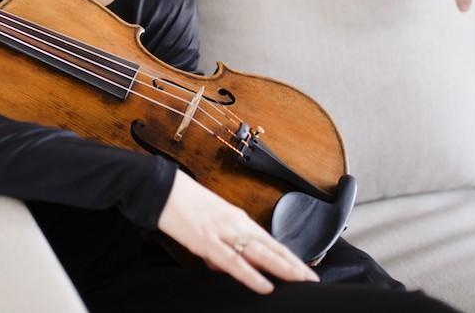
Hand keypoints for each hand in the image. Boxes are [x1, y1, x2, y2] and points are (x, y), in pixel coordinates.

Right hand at [156, 169, 318, 293]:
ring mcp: (223, 232)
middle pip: (271, 247)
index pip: (270, 241)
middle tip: (312, 279)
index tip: (306, 269)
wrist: (162, 189)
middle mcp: (236, 223)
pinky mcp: (207, 242)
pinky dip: (251, 275)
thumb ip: (221, 243)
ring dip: (282, 268)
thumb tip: (227, 265)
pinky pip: (234, 262)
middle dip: (293, 264)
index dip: (288, 256)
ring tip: (300, 280)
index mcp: (237, 218)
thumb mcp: (210, 223)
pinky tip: (265, 285)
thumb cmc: (184, 203)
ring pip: (259, 253)